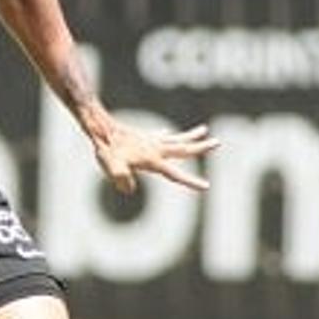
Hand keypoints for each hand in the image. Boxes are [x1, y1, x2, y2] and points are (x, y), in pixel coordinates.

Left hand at [91, 117, 218, 195]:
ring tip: (205, 130)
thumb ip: (121, 179)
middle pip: (184, 149)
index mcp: (152, 160)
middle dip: (201, 148)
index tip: (206, 186)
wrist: (101, 128)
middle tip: (217, 143)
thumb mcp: (112, 168)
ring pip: (176, 139)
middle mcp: (156, 149)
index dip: (191, 182)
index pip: (176, 174)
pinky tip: (168, 133)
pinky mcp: (143, 136)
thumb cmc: (106, 150)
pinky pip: (159, 136)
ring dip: (191, 136)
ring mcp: (151, 141)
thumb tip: (129, 190)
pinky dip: (167, 135)